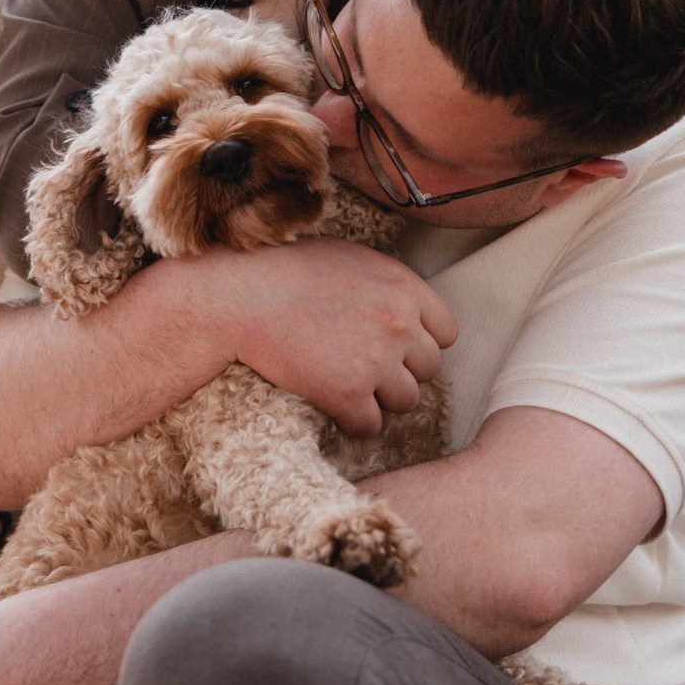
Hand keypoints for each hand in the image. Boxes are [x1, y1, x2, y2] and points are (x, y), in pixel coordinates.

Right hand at [165, 236, 457, 436]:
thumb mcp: (348, 259)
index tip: (395, 346)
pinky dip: (351, 421)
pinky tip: (330, 403)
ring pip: (405, 401)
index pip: (446, 332)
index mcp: (403, 287)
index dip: (421, 342)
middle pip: (428, 369)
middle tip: (366, 367)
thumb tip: (405, 308)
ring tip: (348, 386)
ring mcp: (376, 362)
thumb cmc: (284, 270)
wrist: (238, 295)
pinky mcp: (347, 394)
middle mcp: (399, 324)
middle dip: (401, 371)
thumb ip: (386, 284)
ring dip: (380, 399)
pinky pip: (369, 425)